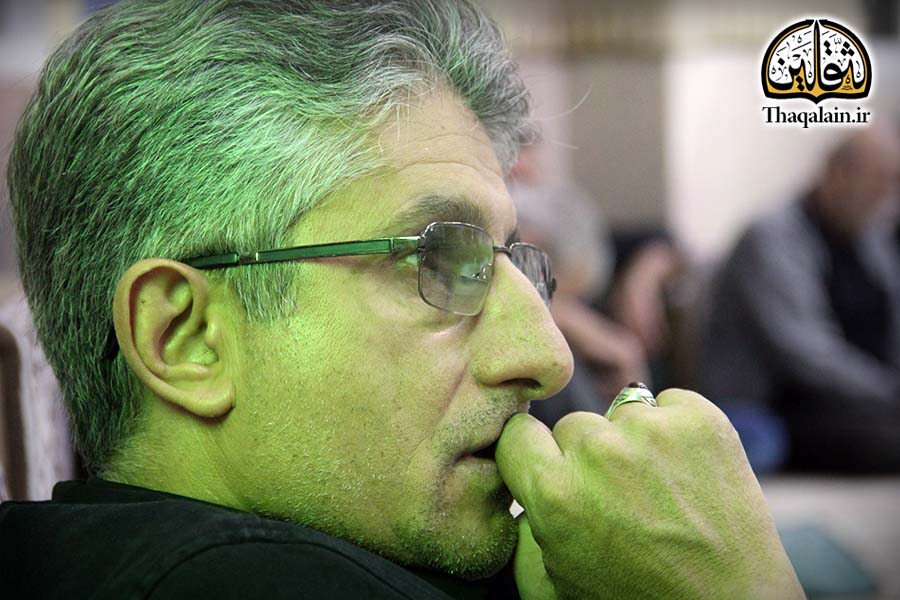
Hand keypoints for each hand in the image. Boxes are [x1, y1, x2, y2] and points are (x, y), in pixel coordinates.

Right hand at [496, 389, 802, 599]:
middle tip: (618, 496)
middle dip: (589, 456)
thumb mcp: (553, 584)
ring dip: (634, 441)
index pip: (517, 434)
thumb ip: (519, 532)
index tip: (551, 469)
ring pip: (622, 412)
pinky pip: (669, 402)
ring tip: (660, 488)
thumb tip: (516, 496)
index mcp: (555, 492)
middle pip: (574, 426)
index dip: (534, 454)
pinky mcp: (701, 420)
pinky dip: (676, 429)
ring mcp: (653, 430)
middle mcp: (600, 452)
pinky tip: (687, 471)